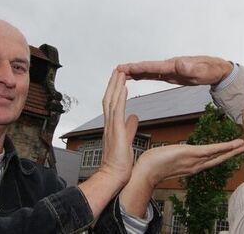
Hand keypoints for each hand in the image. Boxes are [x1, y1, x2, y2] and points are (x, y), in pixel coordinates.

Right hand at [98, 70, 138, 187]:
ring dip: (116, 85)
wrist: (113, 175)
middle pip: (109, 98)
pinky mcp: (116, 130)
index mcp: (112, 126)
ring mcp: (111, 126)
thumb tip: (134, 118)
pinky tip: (124, 87)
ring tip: (121, 72)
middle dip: (113, 83)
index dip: (115, 91)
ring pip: (112, 100)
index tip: (119, 79)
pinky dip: (120, 97)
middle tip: (118, 69)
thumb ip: (129, 127)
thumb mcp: (127, 140)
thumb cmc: (119, 163)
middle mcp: (109, 123)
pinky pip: (118, 110)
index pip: (112, 104)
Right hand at [117, 56, 232, 85]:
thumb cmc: (210, 70)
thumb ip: (190, 67)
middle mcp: (169, 66)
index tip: (125, 68)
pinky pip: (155, 74)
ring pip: (149, 71)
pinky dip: (144, 74)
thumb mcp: (201, 70)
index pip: (153, 67)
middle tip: (117, 70)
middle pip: (147, 68)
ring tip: (121, 73)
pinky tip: (138, 76)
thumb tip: (179, 64)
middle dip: (132, 69)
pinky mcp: (172, 74)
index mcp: (174, 66)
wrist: (217, 70)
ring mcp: (170, 70)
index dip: (138, 68)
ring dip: (135, 72)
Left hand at [119, 140, 243, 216]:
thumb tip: (171, 152)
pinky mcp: (192, 154)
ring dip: (233, 150)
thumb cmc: (152, 164)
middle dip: (233, 154)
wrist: (145, 171)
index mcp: (190, 166)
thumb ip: (172, 155)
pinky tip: (234, 144)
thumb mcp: (166, 157)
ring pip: (218, 155)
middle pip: (218, 159)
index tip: (232, 151)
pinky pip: (212, 150)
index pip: (210, 160)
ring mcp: (195, 161)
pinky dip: (224, 147)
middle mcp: (195, 165)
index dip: (223, 155)